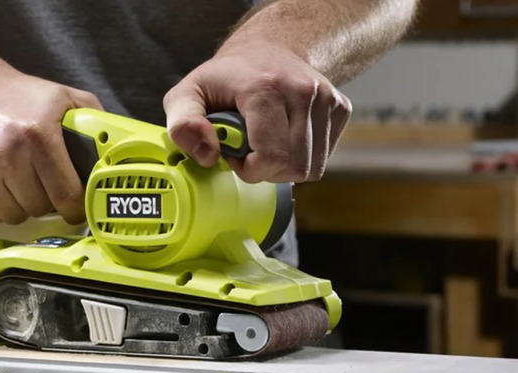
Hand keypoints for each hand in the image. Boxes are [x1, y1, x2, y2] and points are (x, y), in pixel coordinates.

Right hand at [0, 72, 101, 224]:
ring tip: (17, 183)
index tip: (74, 209)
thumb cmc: (15, 96)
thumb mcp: (62, 97)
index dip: (75, 208)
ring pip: (12, 216)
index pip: (67, 196)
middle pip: (38, 209)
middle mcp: (7, 153)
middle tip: (41, 186)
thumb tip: (116, 149)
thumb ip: (93, 122)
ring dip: (19, 206)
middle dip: (44, 202)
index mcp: (38, 135)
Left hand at [163, 42, 351, 182]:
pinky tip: (283, 136)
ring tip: (264, 142)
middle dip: (266, 171)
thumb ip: (183, 124)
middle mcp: (302, 90)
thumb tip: (208, 155)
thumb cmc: (225, 78)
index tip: (235, 154)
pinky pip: (323, 158)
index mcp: (264, 87)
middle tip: (248, 150)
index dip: (250, 169)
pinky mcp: (341, 108)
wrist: (267, 49)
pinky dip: (300, 157)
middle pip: (294, 167)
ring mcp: (327, 99)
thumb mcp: (187, 94)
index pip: (272, 155)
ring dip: (284, 167)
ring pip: (311, 168)